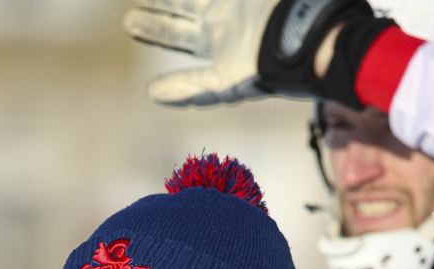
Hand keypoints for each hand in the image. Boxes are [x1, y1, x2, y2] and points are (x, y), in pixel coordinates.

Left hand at [123, 0, 282, 106]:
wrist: (304, 39)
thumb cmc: (264, 67)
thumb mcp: (221, 83)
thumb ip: (188, 87)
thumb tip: (150, 94)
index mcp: (215, 45)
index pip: (179, 36)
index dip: (155, 30)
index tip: (131, 23)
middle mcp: (221, 21)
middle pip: (181, 14)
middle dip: (156, 16)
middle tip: (129, 17)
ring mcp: (231, 4)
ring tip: (144, 5)